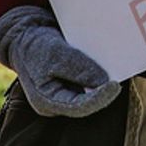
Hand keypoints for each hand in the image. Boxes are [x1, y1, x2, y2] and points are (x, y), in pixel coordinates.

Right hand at [0, 6, 119, 117]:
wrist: (26, 38)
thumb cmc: (36, 46)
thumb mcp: (55, 53)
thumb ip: (77, 68)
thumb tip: (103, 81)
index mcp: (47, 101)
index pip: (79, 107)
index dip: (99, 99)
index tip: (114, 85)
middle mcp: (58, 102)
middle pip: (88, 103)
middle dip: (105, 92)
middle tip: (119, 77)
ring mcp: (67, 94)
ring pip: (91, 95)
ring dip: (105, 84)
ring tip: (118, 70)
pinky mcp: (74, 85)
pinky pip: (91, 85)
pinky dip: (101, 77)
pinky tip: (111, 66)